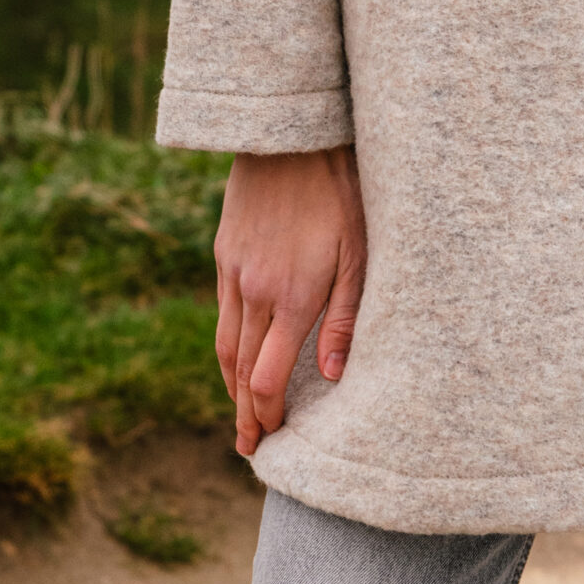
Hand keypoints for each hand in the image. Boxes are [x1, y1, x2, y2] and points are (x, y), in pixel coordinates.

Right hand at [214, 147, 367, 456]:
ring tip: (240, 411)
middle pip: (242, 370)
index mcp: (292, 298)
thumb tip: (332, 377)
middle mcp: (255, 291)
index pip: (268, 378)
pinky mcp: (225, 251)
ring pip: (226, 343)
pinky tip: (237, 355)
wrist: (293, 138)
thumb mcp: (361, 254)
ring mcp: (234, 271)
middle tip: (248, 445)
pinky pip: (222, 311)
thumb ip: (346, 319)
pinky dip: (227, 345)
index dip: (267, 415)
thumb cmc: (342, 192)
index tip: (271, 439)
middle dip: (246, 412)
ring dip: (231, 384)